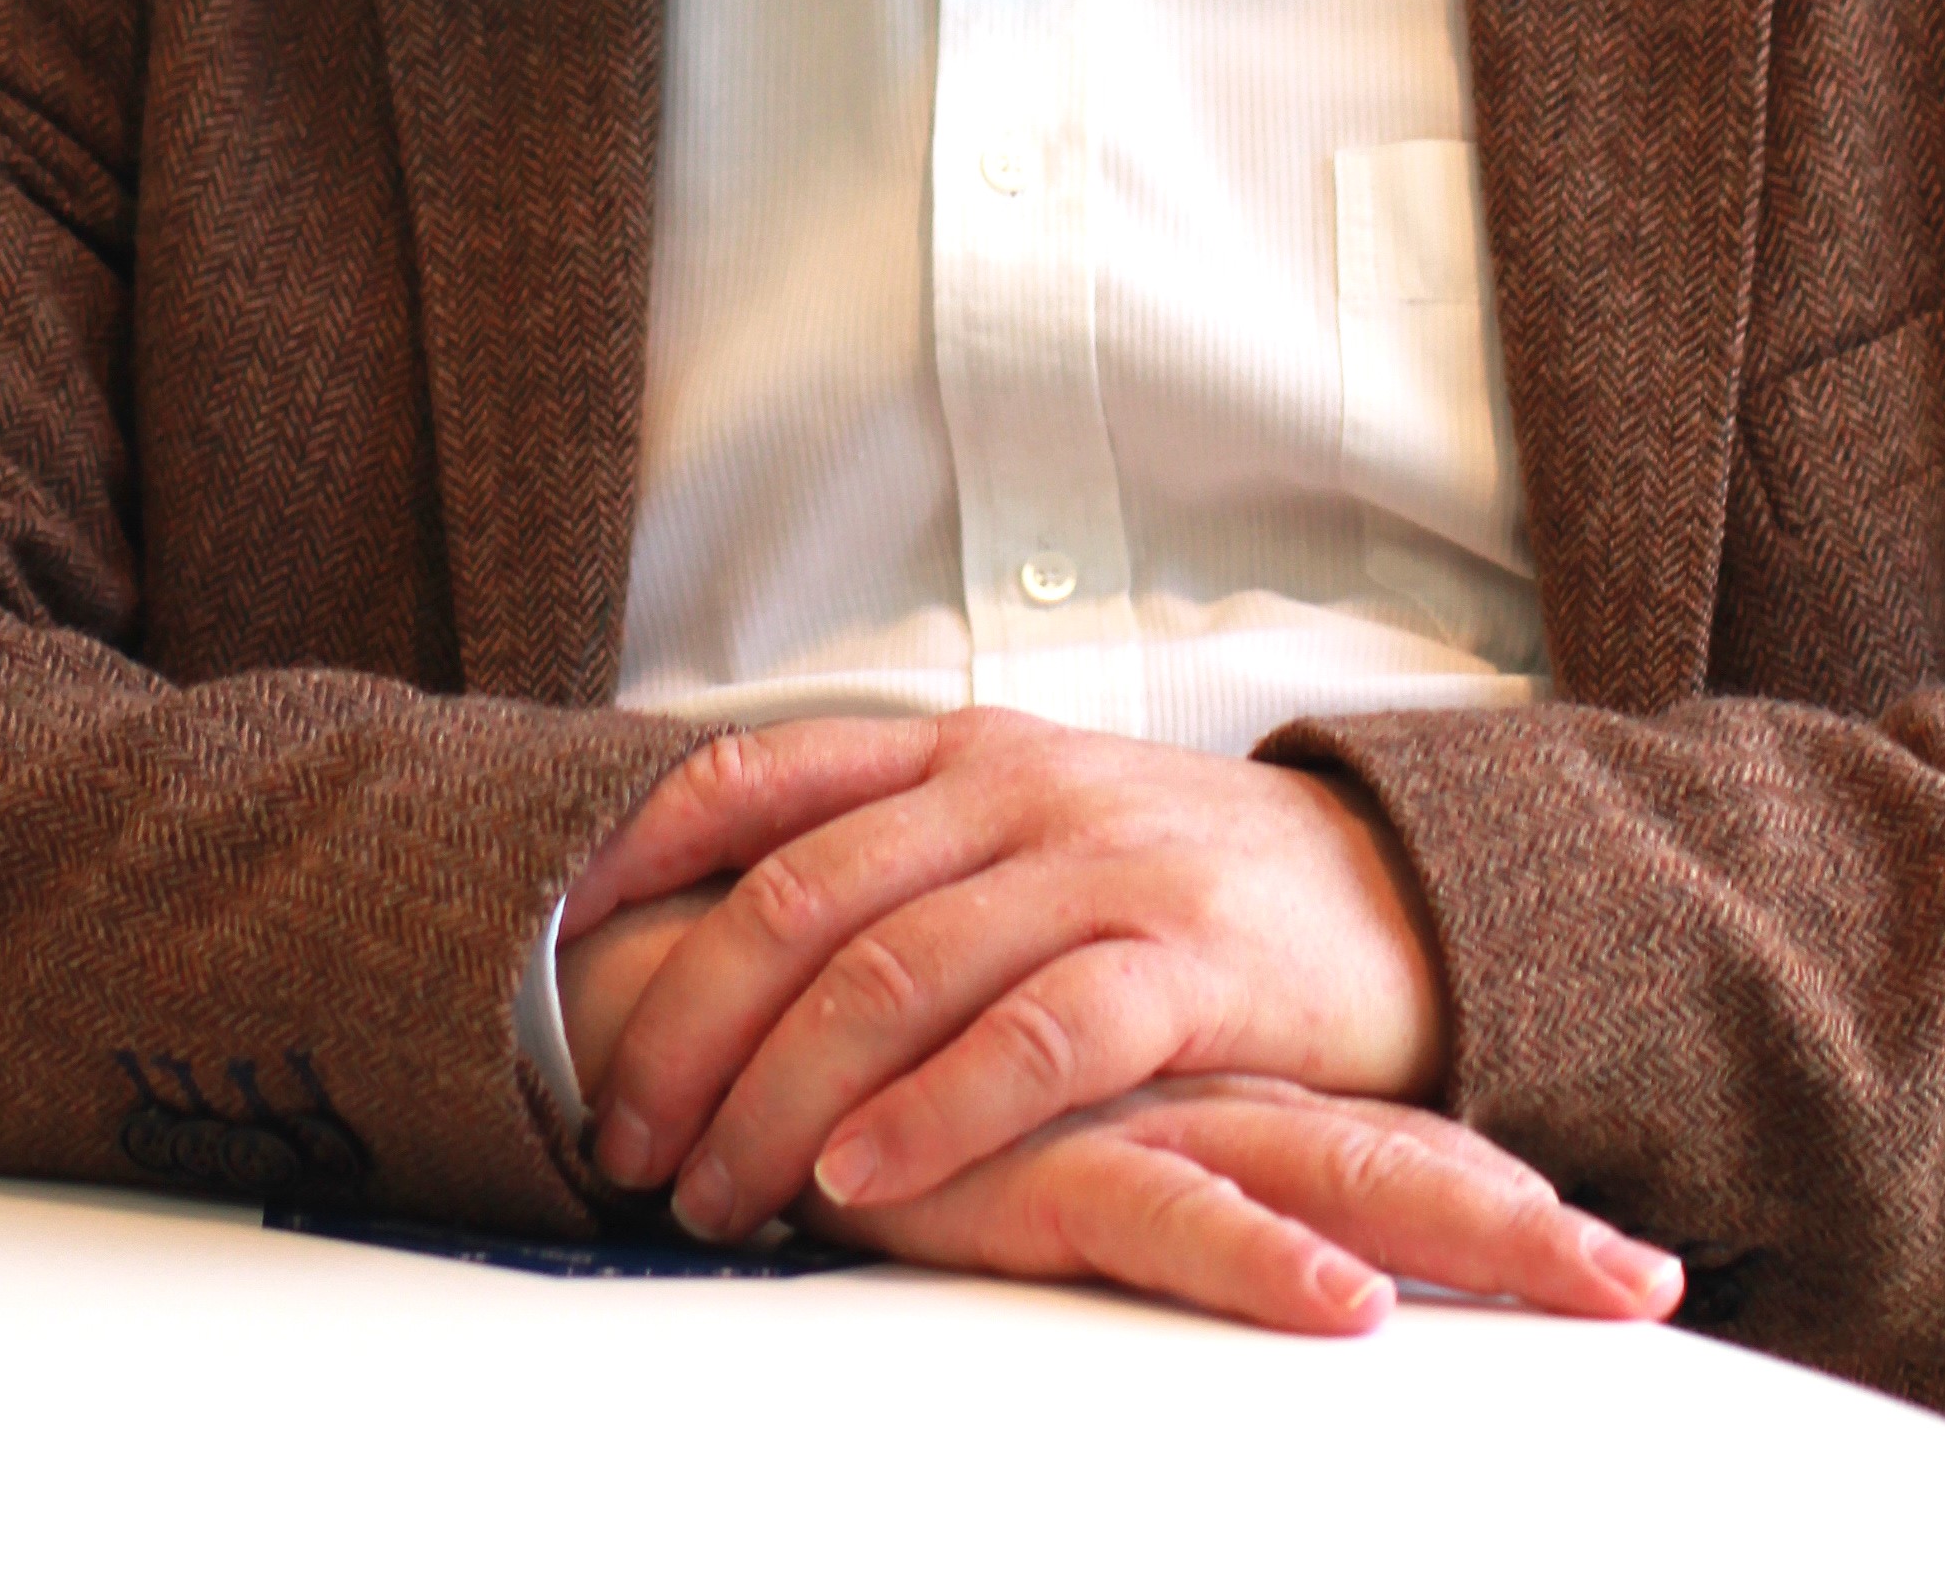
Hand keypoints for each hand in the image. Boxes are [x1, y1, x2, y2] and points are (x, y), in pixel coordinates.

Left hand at [562, 708, 1446, 1235]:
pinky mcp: (1185, 964)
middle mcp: (1014, 790)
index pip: (761, 776)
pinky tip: (866, 1180)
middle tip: (622, 1139)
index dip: (639, 856)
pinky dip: (935, 1112)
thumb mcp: (1033, 829)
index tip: (545, 950)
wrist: (1399, 893)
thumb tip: (720, 942)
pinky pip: (1035, 1037)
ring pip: (896, 971)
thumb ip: (901, 862)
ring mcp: (1099, 868)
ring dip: (782, 1094)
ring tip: (715, 1192)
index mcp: (960, 751)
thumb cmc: (1184, 886)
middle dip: (689, 1026)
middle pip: (801, 898)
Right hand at [843, 1073, 1684, 1336]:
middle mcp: (1190, 1083)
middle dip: (1526, 1230)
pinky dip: (1264, 1265)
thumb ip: (1131, 1167)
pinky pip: (1172, 1217)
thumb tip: (1237, 1238)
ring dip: (1469, 1235)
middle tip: (1655, 1292)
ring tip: (1592, 1289)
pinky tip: (1346, 1308)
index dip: (1509, 1195)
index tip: (1643, 1275)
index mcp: (1203, 1078)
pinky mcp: (1042, 1156)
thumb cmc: (875, 1088)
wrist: (725, 1006)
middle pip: (1393, 1151)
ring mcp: (1129, 1111)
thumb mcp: (1023, 1139)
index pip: (1386, 1132)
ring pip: (1329, 1174)